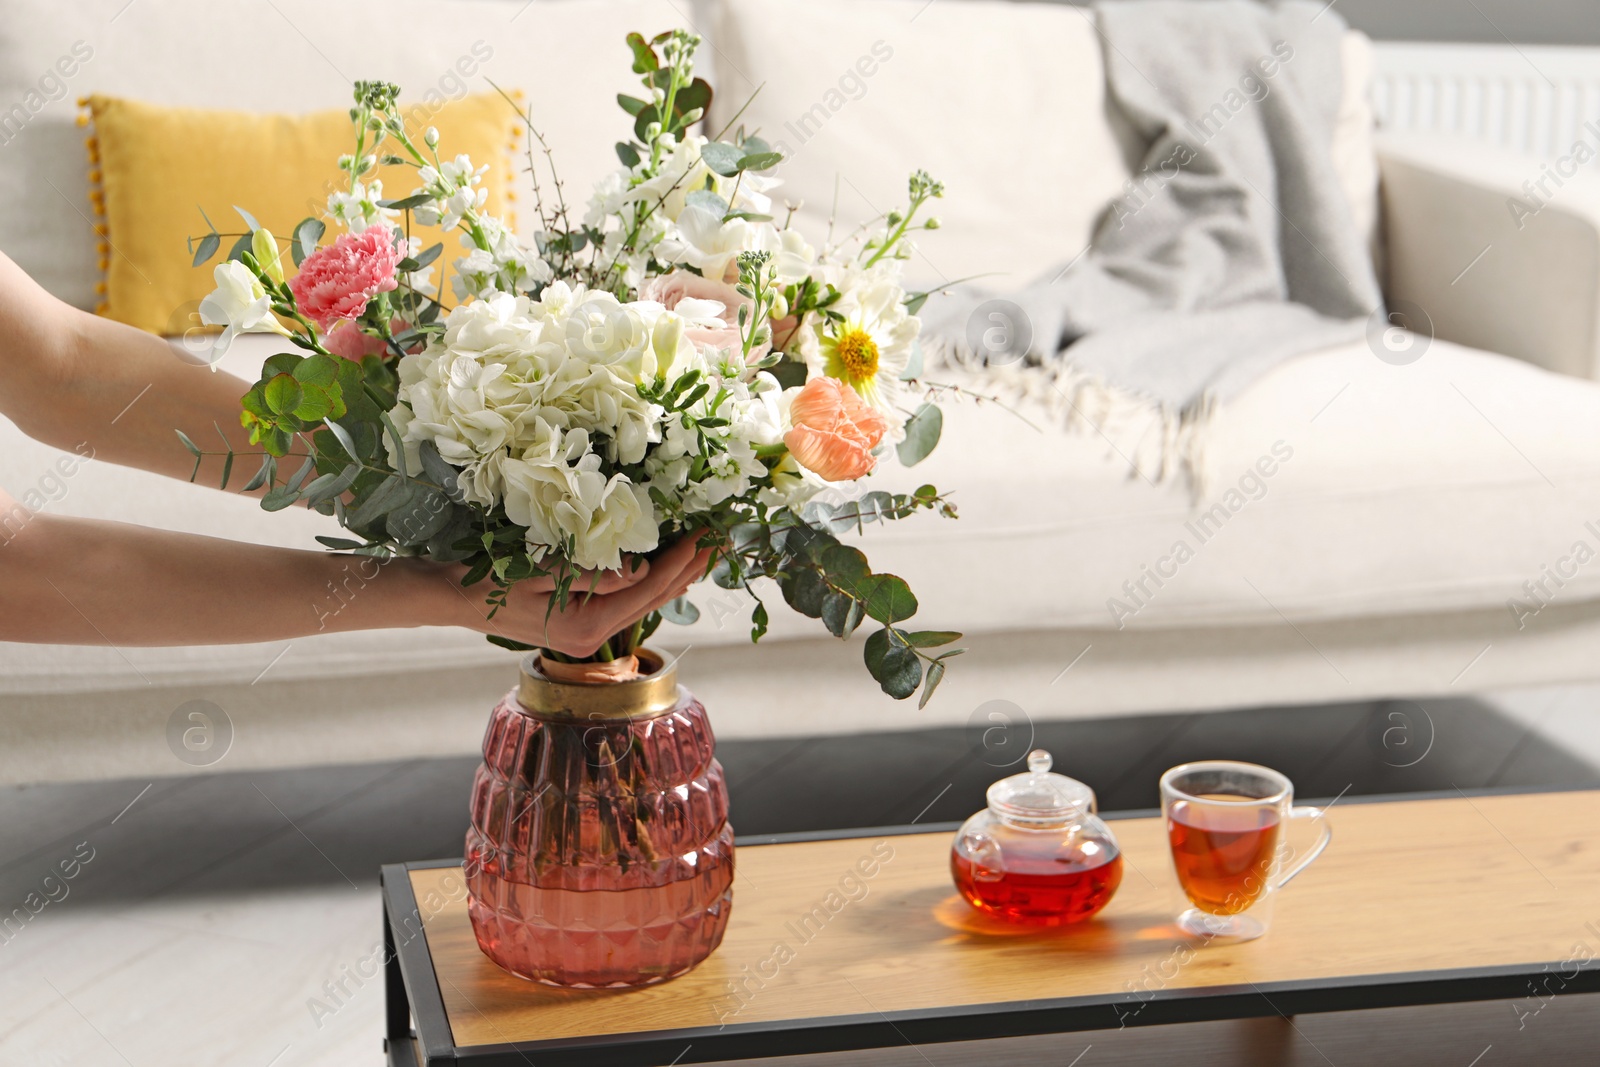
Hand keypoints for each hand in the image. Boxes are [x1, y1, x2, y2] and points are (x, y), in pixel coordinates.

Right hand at [458, 537, 712, 656]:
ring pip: (645, 603)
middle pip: (654, 600)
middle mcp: (591, 638)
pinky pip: (628, 603)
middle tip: (720, 539)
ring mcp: (587, 634)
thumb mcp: (536, 571)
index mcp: (584, 627)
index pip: (646, 590)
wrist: (450, 599)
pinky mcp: (581, 624)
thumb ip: (590, 573)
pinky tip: (671, 571)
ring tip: (707, 552)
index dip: (679, 561)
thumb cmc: (487, 581)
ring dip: (677, 576)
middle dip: (689, 568)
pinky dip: (653, 583)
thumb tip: (641, 568)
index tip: (705, 535)